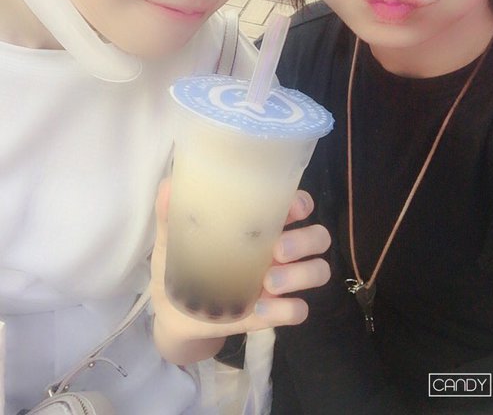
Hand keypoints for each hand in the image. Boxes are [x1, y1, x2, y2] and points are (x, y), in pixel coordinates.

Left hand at [150, 179, 330, 361]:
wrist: (172, 310)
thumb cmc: (181, 260)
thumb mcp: (174, 233)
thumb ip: (171, 208)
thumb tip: (169, 185)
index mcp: (260, 223)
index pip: (298, 205)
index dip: (302, 203)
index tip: (292, 209)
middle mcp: (278, 248)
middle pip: (319, 237)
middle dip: (307, 240)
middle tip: (279, 249)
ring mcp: (280, 281)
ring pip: (318, 271)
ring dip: (301, 275)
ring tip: (268, 283)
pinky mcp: (274, 312)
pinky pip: (299, 310)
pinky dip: (286, 309)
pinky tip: (258, 309)